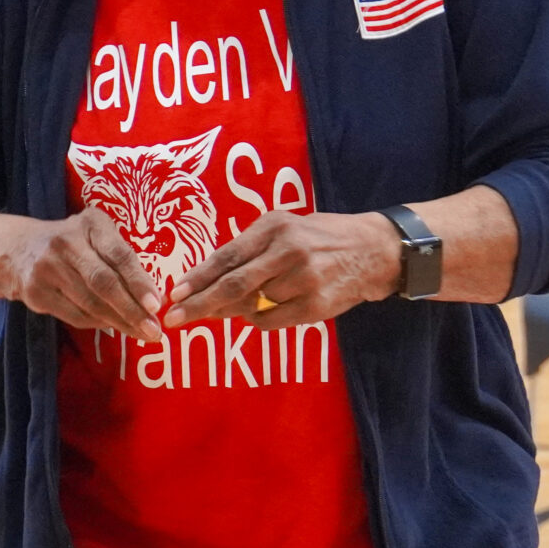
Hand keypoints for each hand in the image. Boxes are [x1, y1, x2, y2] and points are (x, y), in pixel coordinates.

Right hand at [1, 207, 163, 345]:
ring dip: (119, 322)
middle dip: (132, 310)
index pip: (119, 255)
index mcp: (90, 223)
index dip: (139, 282)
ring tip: (141, 334)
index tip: (156, 305)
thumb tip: (153, 297)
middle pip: (104, 283)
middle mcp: (66, 243)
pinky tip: (114, 327)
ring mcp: (47, 268)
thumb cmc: (75, 243)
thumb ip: (122, 258)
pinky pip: (74, 315)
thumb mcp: (97, 235)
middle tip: (154, 330)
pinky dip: (98, 323)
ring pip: (90, 303)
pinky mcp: (36, 293)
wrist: (18, 249)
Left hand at [164, 209, 402, 330]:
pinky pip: (271, 320)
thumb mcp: (286, 228)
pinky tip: (263, 309)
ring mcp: (304, 279)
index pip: (228, 255)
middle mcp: (289, 250)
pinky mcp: (315, 305)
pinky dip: (258, 319)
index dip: (198, 277)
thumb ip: (250, 249)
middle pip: (233, 285)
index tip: (175, 294)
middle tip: (175, 319)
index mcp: (276, 227)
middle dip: (199, 304)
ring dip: (232, 311)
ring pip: (251, 306)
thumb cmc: (320, 237)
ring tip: (225, 309)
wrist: (373, 250)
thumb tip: (206, 280)